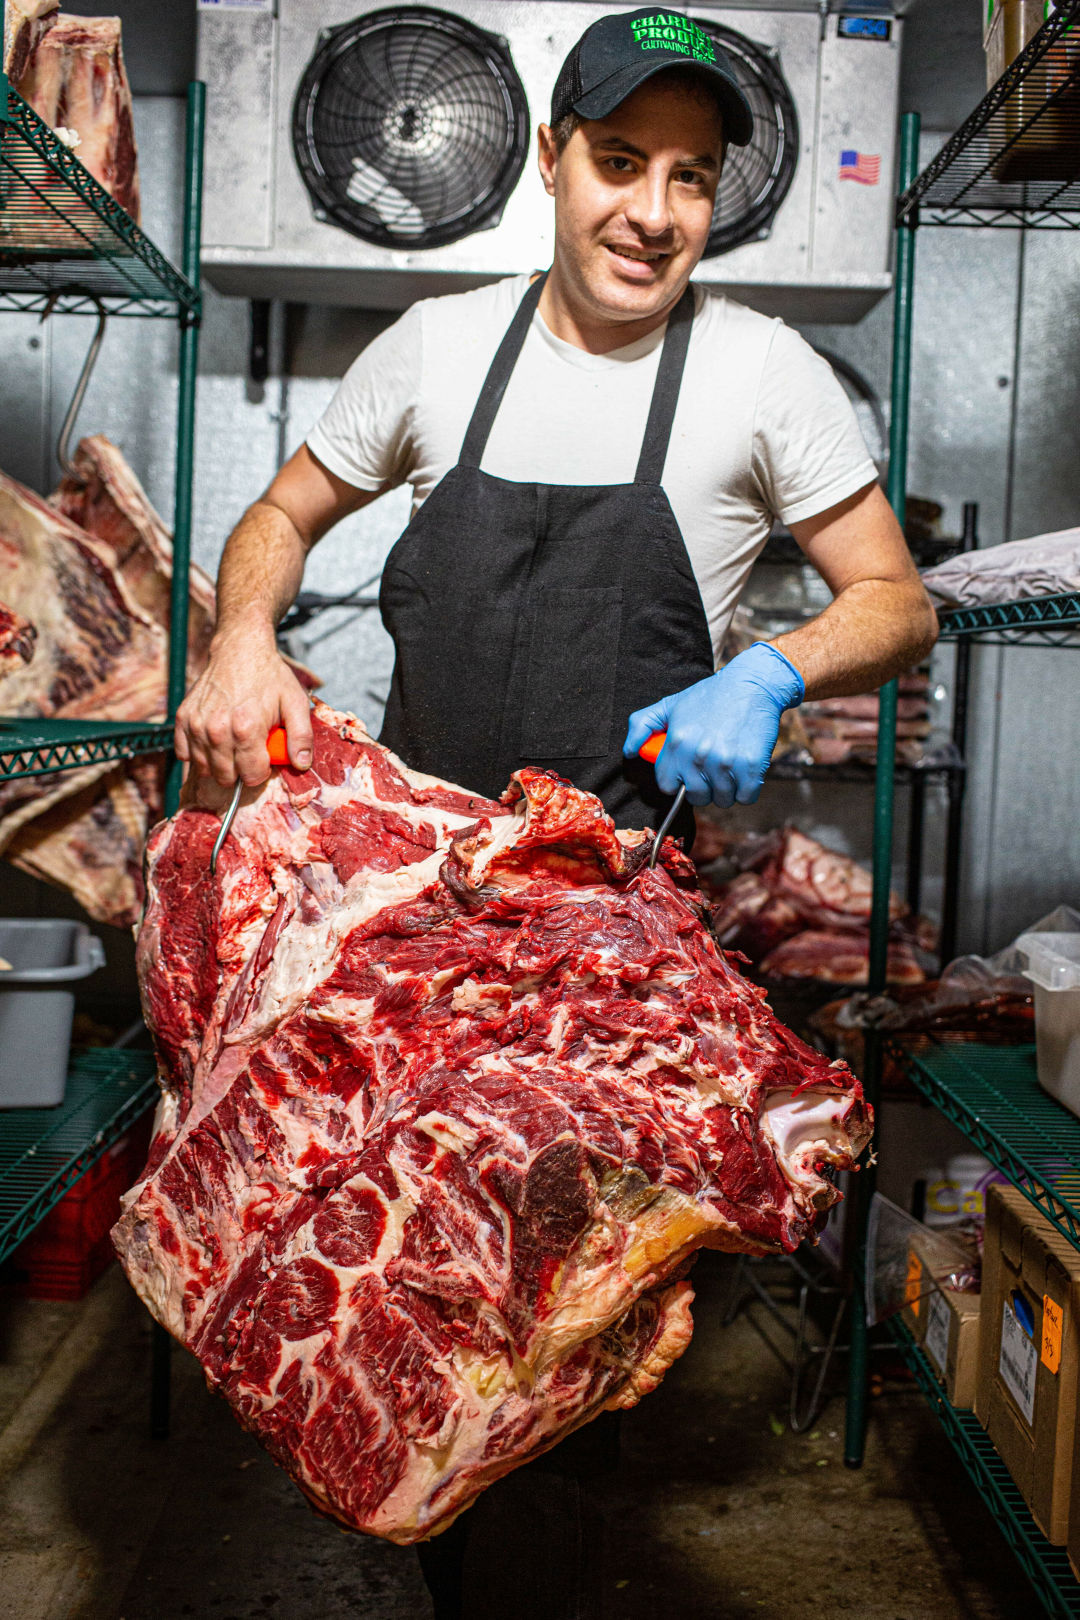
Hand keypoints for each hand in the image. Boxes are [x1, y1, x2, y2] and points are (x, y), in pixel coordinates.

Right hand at [174, 625, 313, 789]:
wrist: (240, 649)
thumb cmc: (269, 676)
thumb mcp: (295, 703)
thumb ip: (301, 736)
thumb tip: (302, 764)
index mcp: (246, 729)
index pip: (251, 776)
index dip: (261, 771)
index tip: (264, 757)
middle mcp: (217, 730)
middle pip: (226, 777)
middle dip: (240, 770)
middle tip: (249, 750)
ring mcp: (196, 724)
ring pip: (204, 770)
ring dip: (219, 764)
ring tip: (233, 744)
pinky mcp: (182, 718)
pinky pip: (184, 754)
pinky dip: (198, 754)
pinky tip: (213, 741)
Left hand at [623, 643, 804, 808]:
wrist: (752, 684)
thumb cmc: (710, 695)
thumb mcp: (670, 705)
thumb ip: (642, 725)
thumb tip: (629, 752)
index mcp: (676, 744)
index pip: (668, 786)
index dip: (678, 781)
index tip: (688, 774)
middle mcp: (698, 756)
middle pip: (697, 797)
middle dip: (704, 788)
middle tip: (711, 770)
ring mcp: (725, 762)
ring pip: (722, 799)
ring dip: (726, 789)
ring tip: (729, 768)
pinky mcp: (751, 766)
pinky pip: (746, 797)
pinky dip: (747, 790)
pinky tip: (745, 772)